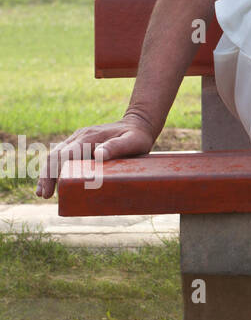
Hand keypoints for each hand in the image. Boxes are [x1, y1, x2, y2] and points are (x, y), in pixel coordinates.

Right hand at [35, 115, 156, 198]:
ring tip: (44, 193)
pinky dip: (53, 169)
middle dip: (46, 175)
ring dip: (47, 173)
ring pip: (55, 155)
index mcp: (90, 137)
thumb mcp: (134, 142)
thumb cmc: (138, 136)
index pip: (65, 155)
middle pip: (55, 155)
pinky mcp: (79, 144)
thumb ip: (118, 147)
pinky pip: (61, 156)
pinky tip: (52, 183)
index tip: (51, 189)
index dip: (55, 172)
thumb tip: (98, 155)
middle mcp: (80, 136)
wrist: (138, 123)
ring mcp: (78, 139)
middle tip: (44, 195)